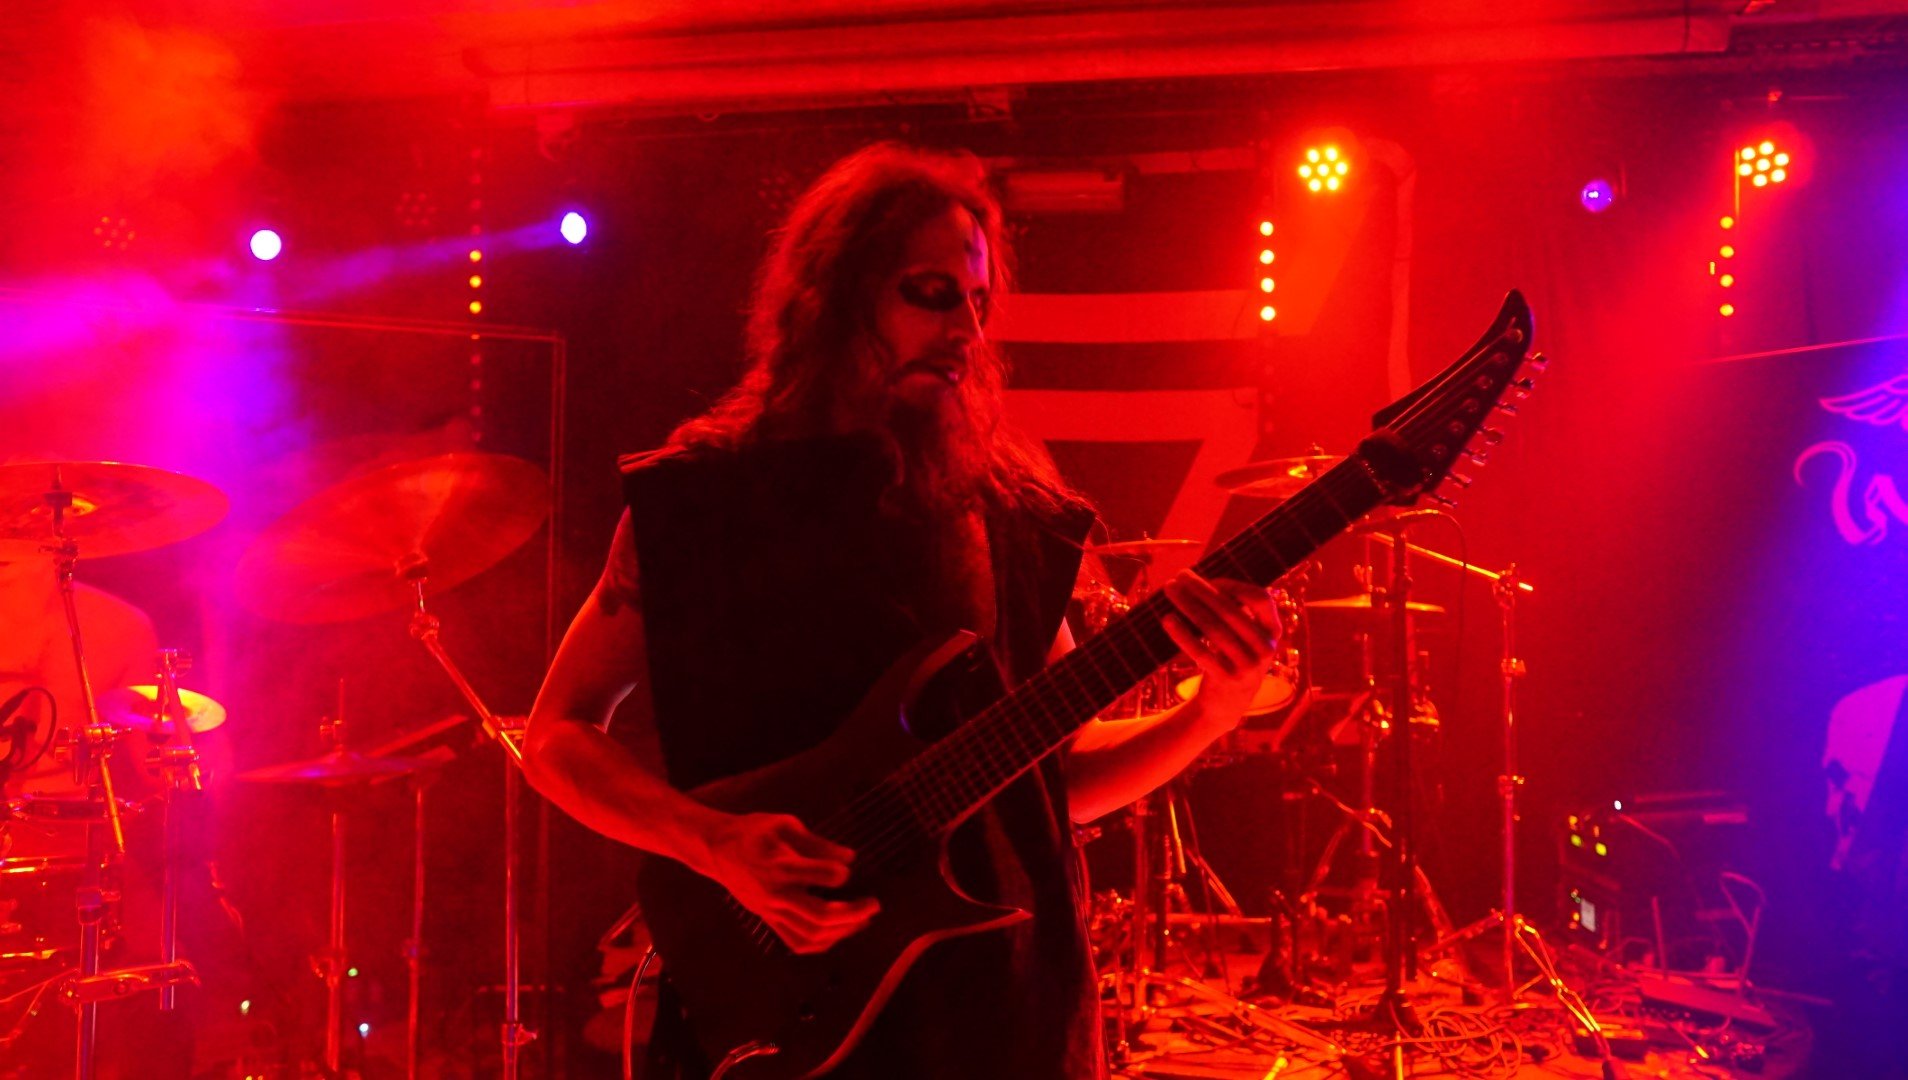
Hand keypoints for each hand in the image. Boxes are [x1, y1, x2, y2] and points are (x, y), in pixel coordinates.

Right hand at [699, 812, 879, 953]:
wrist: (716, 850)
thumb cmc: (754, 831)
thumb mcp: (785, 824)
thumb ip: (818, 843)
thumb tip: (850, 858)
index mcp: (780, 865)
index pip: (818, 876)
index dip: (838, 874)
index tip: (848, 868)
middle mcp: (775, 894)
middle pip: (819, 916)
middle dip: (852, 913)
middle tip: (874, 904)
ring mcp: (770, 911)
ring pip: (811, 935)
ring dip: (842, 931)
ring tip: (863, 920)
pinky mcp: (768, 920)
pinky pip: (797, 942)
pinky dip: (822, 942)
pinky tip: (840, 932)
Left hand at [1160, 571, 1280, 720]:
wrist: (1227, 704)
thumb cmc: (1231, 657)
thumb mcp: (1244, 637)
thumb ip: (1235, 611)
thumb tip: (1200, 579)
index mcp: (1272, 631)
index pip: (1260, 598)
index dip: (1234, 585)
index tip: (1210, 579)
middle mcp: (1265, 649)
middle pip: (1230, 611)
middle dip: (1202, 589)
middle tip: (1180, 575)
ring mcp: (1247, 666)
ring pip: (1213, 629)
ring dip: (1188, 605)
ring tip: (1170, 590)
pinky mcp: (1226, 680)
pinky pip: (1201, 652)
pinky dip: (1182, 634)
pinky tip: (1167, 619)